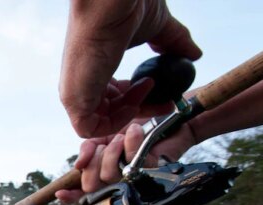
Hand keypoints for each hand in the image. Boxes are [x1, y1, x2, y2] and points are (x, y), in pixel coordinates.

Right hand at [55, 121, 196, 203]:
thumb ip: (87, 150)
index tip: (61, 194)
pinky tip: (133, 132)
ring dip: (111, 152)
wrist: (162, 118)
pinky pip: (131, 161)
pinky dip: (130, 142)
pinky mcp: (147, 172)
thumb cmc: (130, 128)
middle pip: (91, 185)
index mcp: (99, 171)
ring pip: (108, 176)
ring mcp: (130, 178)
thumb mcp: (101, 136)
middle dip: (93, 162)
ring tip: (120, 137)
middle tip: (103, 147)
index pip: (81, 191)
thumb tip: (78, 165)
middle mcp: (114, 180)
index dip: (71, 195)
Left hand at [60, 0, 201, 137]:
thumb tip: (194, 54)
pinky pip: (88, 128)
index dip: (138, 101)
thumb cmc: (127, 8)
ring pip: (99, 123)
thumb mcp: (157, 30)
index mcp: (95, 69)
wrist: (114, 0)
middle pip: (108, 114)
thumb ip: (173, 43)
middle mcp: (82, 82)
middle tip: (163, 102)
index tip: (162, 96)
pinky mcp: (72, 99)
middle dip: (139, 111)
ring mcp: (75, 92)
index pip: (113, 99)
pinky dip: (113, 123)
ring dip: (129, 114)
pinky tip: (133, 103)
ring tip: (148, 90)